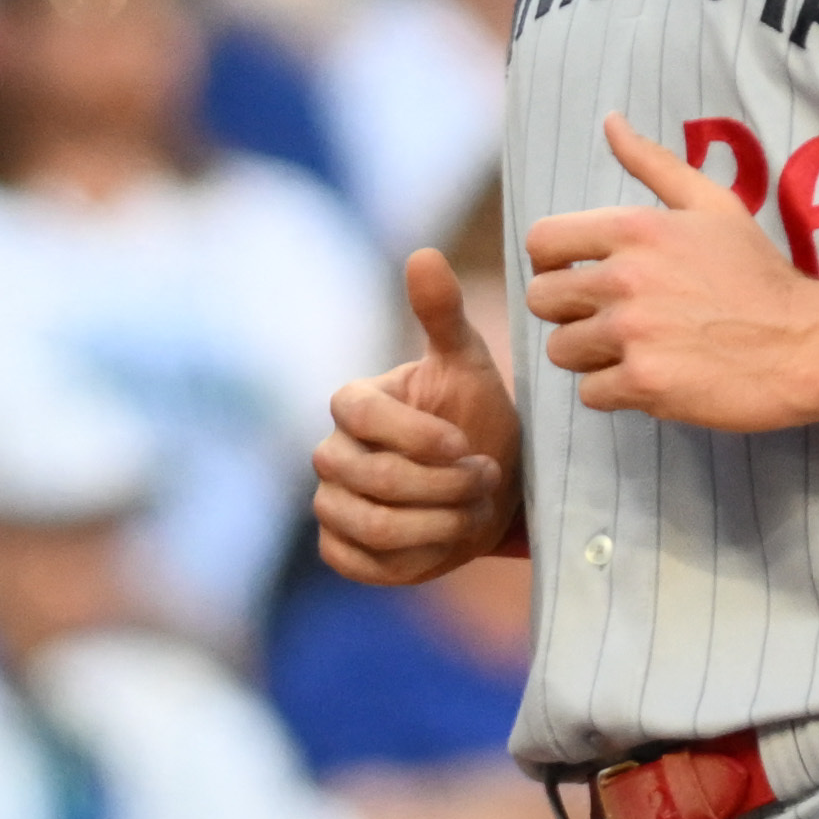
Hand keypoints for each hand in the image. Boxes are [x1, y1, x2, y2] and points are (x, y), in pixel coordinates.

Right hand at [313, 246, 519, 583]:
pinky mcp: (339, 549)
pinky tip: (446, 538)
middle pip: (370, 478)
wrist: (488, 487)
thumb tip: (423, 255)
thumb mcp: (469, 365)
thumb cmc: (476, 419)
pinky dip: (413, 558)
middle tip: (486, 479)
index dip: (415, 435)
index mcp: (353, 404)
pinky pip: (360, 563)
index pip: (360, 416)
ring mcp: (330, 503)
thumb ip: (443, 314)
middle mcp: (330, 453)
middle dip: (441, 486)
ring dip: (436, 523)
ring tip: (473, 509)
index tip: (466, 445)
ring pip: (370, 525)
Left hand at [522, 119, 818, 431]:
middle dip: (566, 312)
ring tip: (633, 349)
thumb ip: (654, 162)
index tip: (574, 276)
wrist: (805, 342)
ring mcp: (633, 333)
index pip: (541, 241)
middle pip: (541, 300)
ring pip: (561, 350)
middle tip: (606, 319)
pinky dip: (614, 392)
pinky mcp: (644, 383)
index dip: (550, 263)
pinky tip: (650, 377)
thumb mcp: (713, 205)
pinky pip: (591, 393)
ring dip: (589, 355)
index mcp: (636, 229)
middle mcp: (625, 278)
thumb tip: (611, 122)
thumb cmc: (759, 274)